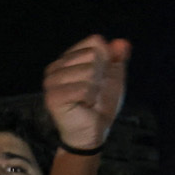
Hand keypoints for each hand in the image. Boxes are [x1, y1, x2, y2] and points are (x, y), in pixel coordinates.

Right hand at [43, 35, 131, 154]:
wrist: (93, 132)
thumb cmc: (101, 105)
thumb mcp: (114, 77)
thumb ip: (117, 58)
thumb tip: (122, 42)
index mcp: (67, 59)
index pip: (95, 42)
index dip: (106, 60)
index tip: (100, 79)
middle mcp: (55, 66)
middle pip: (93, 55)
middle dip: (101, 76)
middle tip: (93, 93)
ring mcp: (51, 81)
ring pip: (89, 70)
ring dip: (95, 89)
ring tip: (87, 100)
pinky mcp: (53, 96)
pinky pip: (84, 88)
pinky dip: (90, 99)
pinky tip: (82, 106)